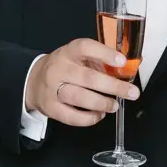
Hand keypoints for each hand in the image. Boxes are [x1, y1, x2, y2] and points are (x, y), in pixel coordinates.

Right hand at [25, 40, 139, 127]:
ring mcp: (52, 89)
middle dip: (113, 87)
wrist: (34, 81)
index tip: (122, 61)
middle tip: (132, 93)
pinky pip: (71, 116)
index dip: (104, 54)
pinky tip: (99, 115)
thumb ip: (100, 61)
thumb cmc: (66, 68)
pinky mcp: (50, 107)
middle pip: (88, 78)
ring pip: (79, 97)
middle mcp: (59, 68)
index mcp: (69, 52)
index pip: (85, 47)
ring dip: (101, 103)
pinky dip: (89, 118)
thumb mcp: (79, 57)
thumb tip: (130, 67)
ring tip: (114, 105)